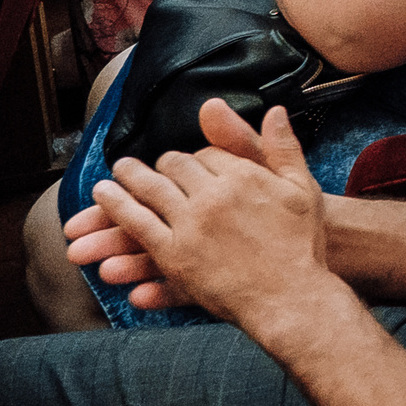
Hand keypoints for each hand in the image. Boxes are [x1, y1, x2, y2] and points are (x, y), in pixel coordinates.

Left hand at [83, 101, 331, 325]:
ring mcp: (190, 226)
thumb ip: (283, 147)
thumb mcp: (301, 188)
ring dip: (128, 178)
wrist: (291, 296)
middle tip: (143, 165)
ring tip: (114, 173)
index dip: (196, 157)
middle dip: (158, 165)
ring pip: (150, 191)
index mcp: (243, 176)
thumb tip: (274, 110)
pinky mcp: (174, 255)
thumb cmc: (301, 244)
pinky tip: (104, 199)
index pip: (208, 154)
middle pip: (175, 168)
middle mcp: (212, 196)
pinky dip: (116, 209)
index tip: (189, 162)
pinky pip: (138, 226)